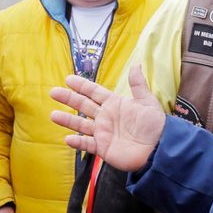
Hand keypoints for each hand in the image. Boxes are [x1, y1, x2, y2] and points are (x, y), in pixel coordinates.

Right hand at [49, 65, 165, 172]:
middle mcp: (106, 117)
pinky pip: (87, 144)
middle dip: (68, 99)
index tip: (68, 79)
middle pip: (83, 106)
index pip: (94, 92)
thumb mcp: (147, 102)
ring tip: (53, 115)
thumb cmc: (155, 124)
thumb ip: (138, 84)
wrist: (159, 148)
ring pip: (81, 125)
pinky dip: (77, 142)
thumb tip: (136, 64)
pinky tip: (67, 138)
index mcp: (114, 104)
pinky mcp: (103, 148)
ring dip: (67, 120)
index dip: (82, 86)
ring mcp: (103, 133)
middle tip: (53, 92)